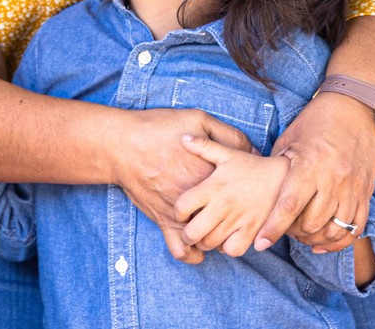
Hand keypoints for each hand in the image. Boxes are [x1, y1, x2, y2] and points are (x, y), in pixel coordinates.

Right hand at [108, 107, 252, 264]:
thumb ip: (228, 135)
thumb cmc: (158, 128)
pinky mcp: (163, 221)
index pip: (243, 192)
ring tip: (216, 227)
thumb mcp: (198, 119)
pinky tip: (196, 248)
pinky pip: (181, 250)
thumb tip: (253, 151)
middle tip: (234, 210)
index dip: (248, 191)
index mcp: (211, 173)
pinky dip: (191, 254)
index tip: (246, 188)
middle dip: (235, 218)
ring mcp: (181, 213)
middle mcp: (200, 198)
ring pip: (209, 239)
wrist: (121, 143)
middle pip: (230, 219)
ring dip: (216, 237)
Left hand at [177, 134, 289, 256]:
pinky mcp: (252, 232)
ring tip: (206, 233)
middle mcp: (223, 206)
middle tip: (190, 230)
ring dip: (204, 242)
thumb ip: (204, 146)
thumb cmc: (251, 166)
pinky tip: (226, 238)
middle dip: (187, 235)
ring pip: (210, 244)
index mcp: (213, 187)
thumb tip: (182, 137)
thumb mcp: (227, 154)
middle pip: (193, 233)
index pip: (182, 206)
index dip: (177, 213)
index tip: (181, 212)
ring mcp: (238, 221)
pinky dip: (226, 248)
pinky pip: (232, 250)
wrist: (283, 178)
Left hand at [256, 91, 374, 253]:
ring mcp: (352, 190)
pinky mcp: (366, 194)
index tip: (261, 243)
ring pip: (333, 231)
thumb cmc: (316, 121)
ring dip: (315, 239)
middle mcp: (333, 181)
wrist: (355, 109)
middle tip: (282, 230)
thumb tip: (258, 188)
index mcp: (309, 166)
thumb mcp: (289, 138)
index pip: (289, 206)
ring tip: (301, 235)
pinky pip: (355, 228)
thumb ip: (277, 167)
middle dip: (293, 233)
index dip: (273, 228)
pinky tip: (323, 242)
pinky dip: (339, 240)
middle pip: (311, 224)